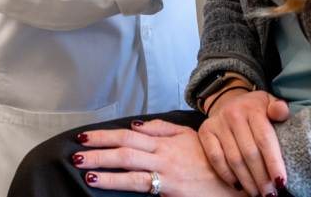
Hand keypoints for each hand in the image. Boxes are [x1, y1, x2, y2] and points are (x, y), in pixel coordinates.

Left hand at [74, 120, 241, 195]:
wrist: (234, 183)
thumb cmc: (213, 162)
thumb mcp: (190, 137)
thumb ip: (164, 129)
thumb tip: (137, 123)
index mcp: (168, 139)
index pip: (131, 133)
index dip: (108, 134)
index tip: (88, 136)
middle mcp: (164, 151)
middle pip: (125, 144)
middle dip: (98, 145)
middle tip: (76, 147)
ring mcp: (165, 169)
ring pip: (126, 161)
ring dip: (100, 162)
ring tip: (79, 164)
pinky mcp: (168, 187)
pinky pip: (136, 182)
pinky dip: (114, 180)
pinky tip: (98, 181)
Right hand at [199, 89, 289, 195]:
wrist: (229, 100)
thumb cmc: (255, 109)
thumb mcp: (269, 104)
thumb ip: (279, 109)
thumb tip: (282, 112)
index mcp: (253, 107)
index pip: (265, 139)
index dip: (273, 163)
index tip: (281, 182)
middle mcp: (234, 113)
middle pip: (250, 152)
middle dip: (261, 178)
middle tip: (270, 194)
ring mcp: (218, 123)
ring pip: (234, 159)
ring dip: (247, 180)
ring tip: (257, 193)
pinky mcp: (205, 131)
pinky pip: (216, 158)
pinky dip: (227, 175)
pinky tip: (238, 185)